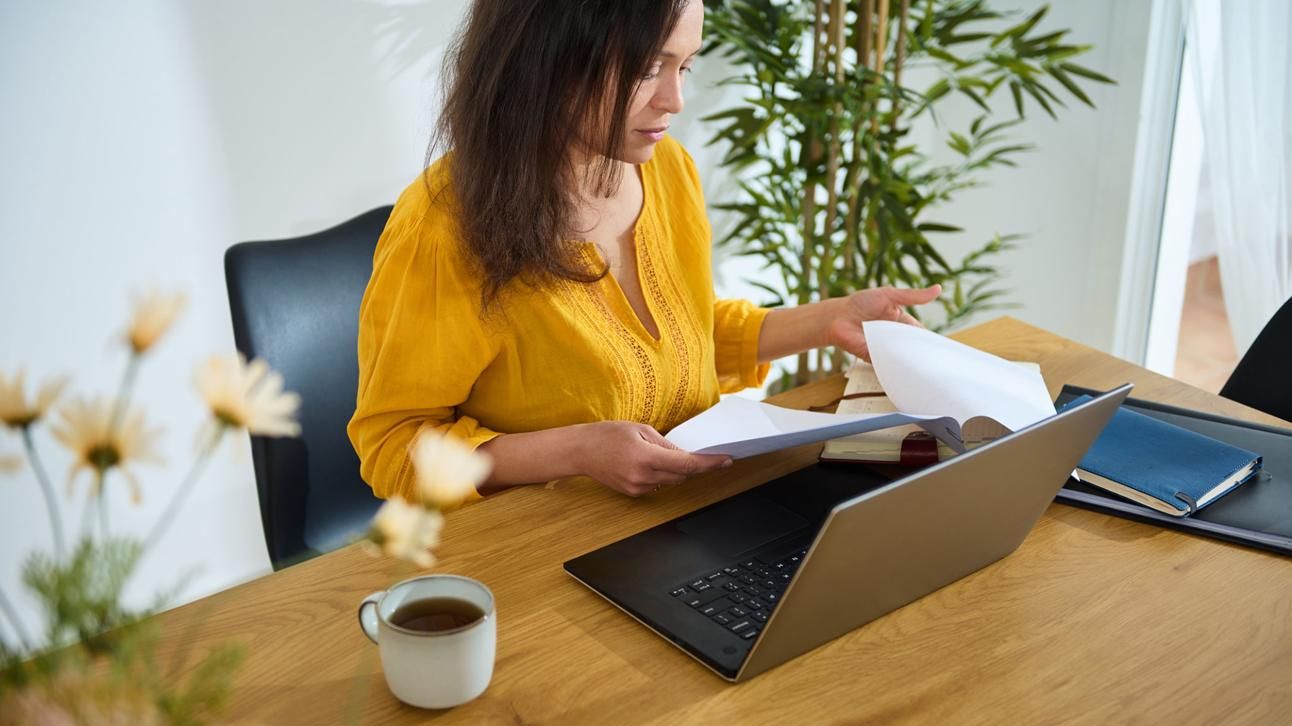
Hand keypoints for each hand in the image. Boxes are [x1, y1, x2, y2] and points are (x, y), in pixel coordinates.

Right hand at [575, 421, 731, 496]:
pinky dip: (661, 475)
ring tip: (656, 453)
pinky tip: (647, 463)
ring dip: (674, 470)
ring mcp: (637, 488)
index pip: (687, 465)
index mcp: (646, 458)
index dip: (709, 464)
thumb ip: (666, 444)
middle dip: (691, 464)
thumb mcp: (641, 430)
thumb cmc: (607, 435)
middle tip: (694, 451)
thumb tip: (685, 455)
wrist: (581, 451)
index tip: (726, 460)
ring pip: (671, 482)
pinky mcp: (633, 494)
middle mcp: (643, 477)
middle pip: (682, 476)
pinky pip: (658, 486)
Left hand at [826, 284, 940, 361]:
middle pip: (912, 347)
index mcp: (901, 322)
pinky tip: (903, 369)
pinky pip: (888, 364)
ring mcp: (884, 348)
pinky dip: (894, 366)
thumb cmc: (860, 303)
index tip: (939, 347)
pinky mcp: (874, 358)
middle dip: (921, 352)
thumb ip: (912, 296)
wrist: (836, 317)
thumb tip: (938, 289)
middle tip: (934, 359)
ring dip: (909, 359)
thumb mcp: (889, 295)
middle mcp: (894, 337)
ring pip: (902, 357)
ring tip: (922, 365)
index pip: (919, 333)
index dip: (928, 340)